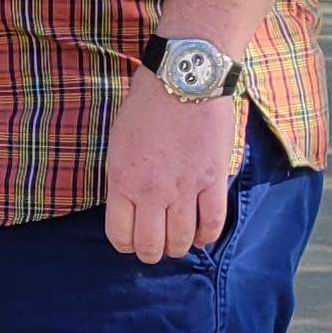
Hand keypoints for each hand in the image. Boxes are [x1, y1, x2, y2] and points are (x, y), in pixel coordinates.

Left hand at [103, 69, 236, 261]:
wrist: (183, 79)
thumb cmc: (147, 105)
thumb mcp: (118, 144)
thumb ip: (123, 179)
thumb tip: (130, 205)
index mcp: (122, 181)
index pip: (120, 235)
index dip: (126, 245)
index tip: (133, 242)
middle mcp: (151, 191)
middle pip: (150, 245)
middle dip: (152, 253)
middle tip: (156, 247)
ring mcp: (184, 188)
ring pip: (181, 240)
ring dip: (179, 247)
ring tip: (180, 242)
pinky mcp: (212, 180)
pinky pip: (212, 222)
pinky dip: (207, 236)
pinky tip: (203, 235)